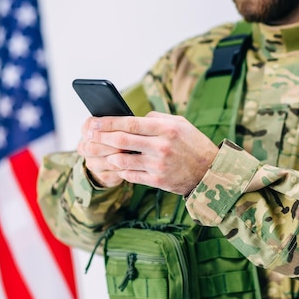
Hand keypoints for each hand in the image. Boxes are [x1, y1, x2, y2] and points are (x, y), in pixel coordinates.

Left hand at [77, 112, 218, 194]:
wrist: (210, 172)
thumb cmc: (193, 143)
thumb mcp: (180, 123)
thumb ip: (156, 118)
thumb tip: (131, 118)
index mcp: (166, 128)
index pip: (130, 124)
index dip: (108, 123)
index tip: (93, 122)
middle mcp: (161, 146)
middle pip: (122, 141)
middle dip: (101, 137)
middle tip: (88, 135)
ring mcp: (159, 165)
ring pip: (123, 160)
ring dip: (108, 156)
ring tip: (98, 152)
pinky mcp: (157, 180)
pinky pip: (131, 175)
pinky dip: (121, 170)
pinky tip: (115, 166)